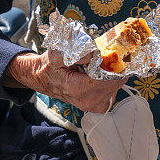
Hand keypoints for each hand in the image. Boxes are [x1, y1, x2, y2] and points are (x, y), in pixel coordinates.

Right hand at [4, 50, 127, 112]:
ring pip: (114, 90)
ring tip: (105, 66)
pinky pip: (111, 95)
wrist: (43, 78)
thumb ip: (76, 52)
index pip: (106, 81)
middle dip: (116, 70)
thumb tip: (96, 54)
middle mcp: (85, 100)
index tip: (116, 56)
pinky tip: (103, 75)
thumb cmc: (50, 65)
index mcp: (76, 88)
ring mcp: (91, 106)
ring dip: (114, 77)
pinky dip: (111, 84)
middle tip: (111, 57)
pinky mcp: (94, 106)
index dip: (115, 68)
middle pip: (113, 85)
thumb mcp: (58, 53)